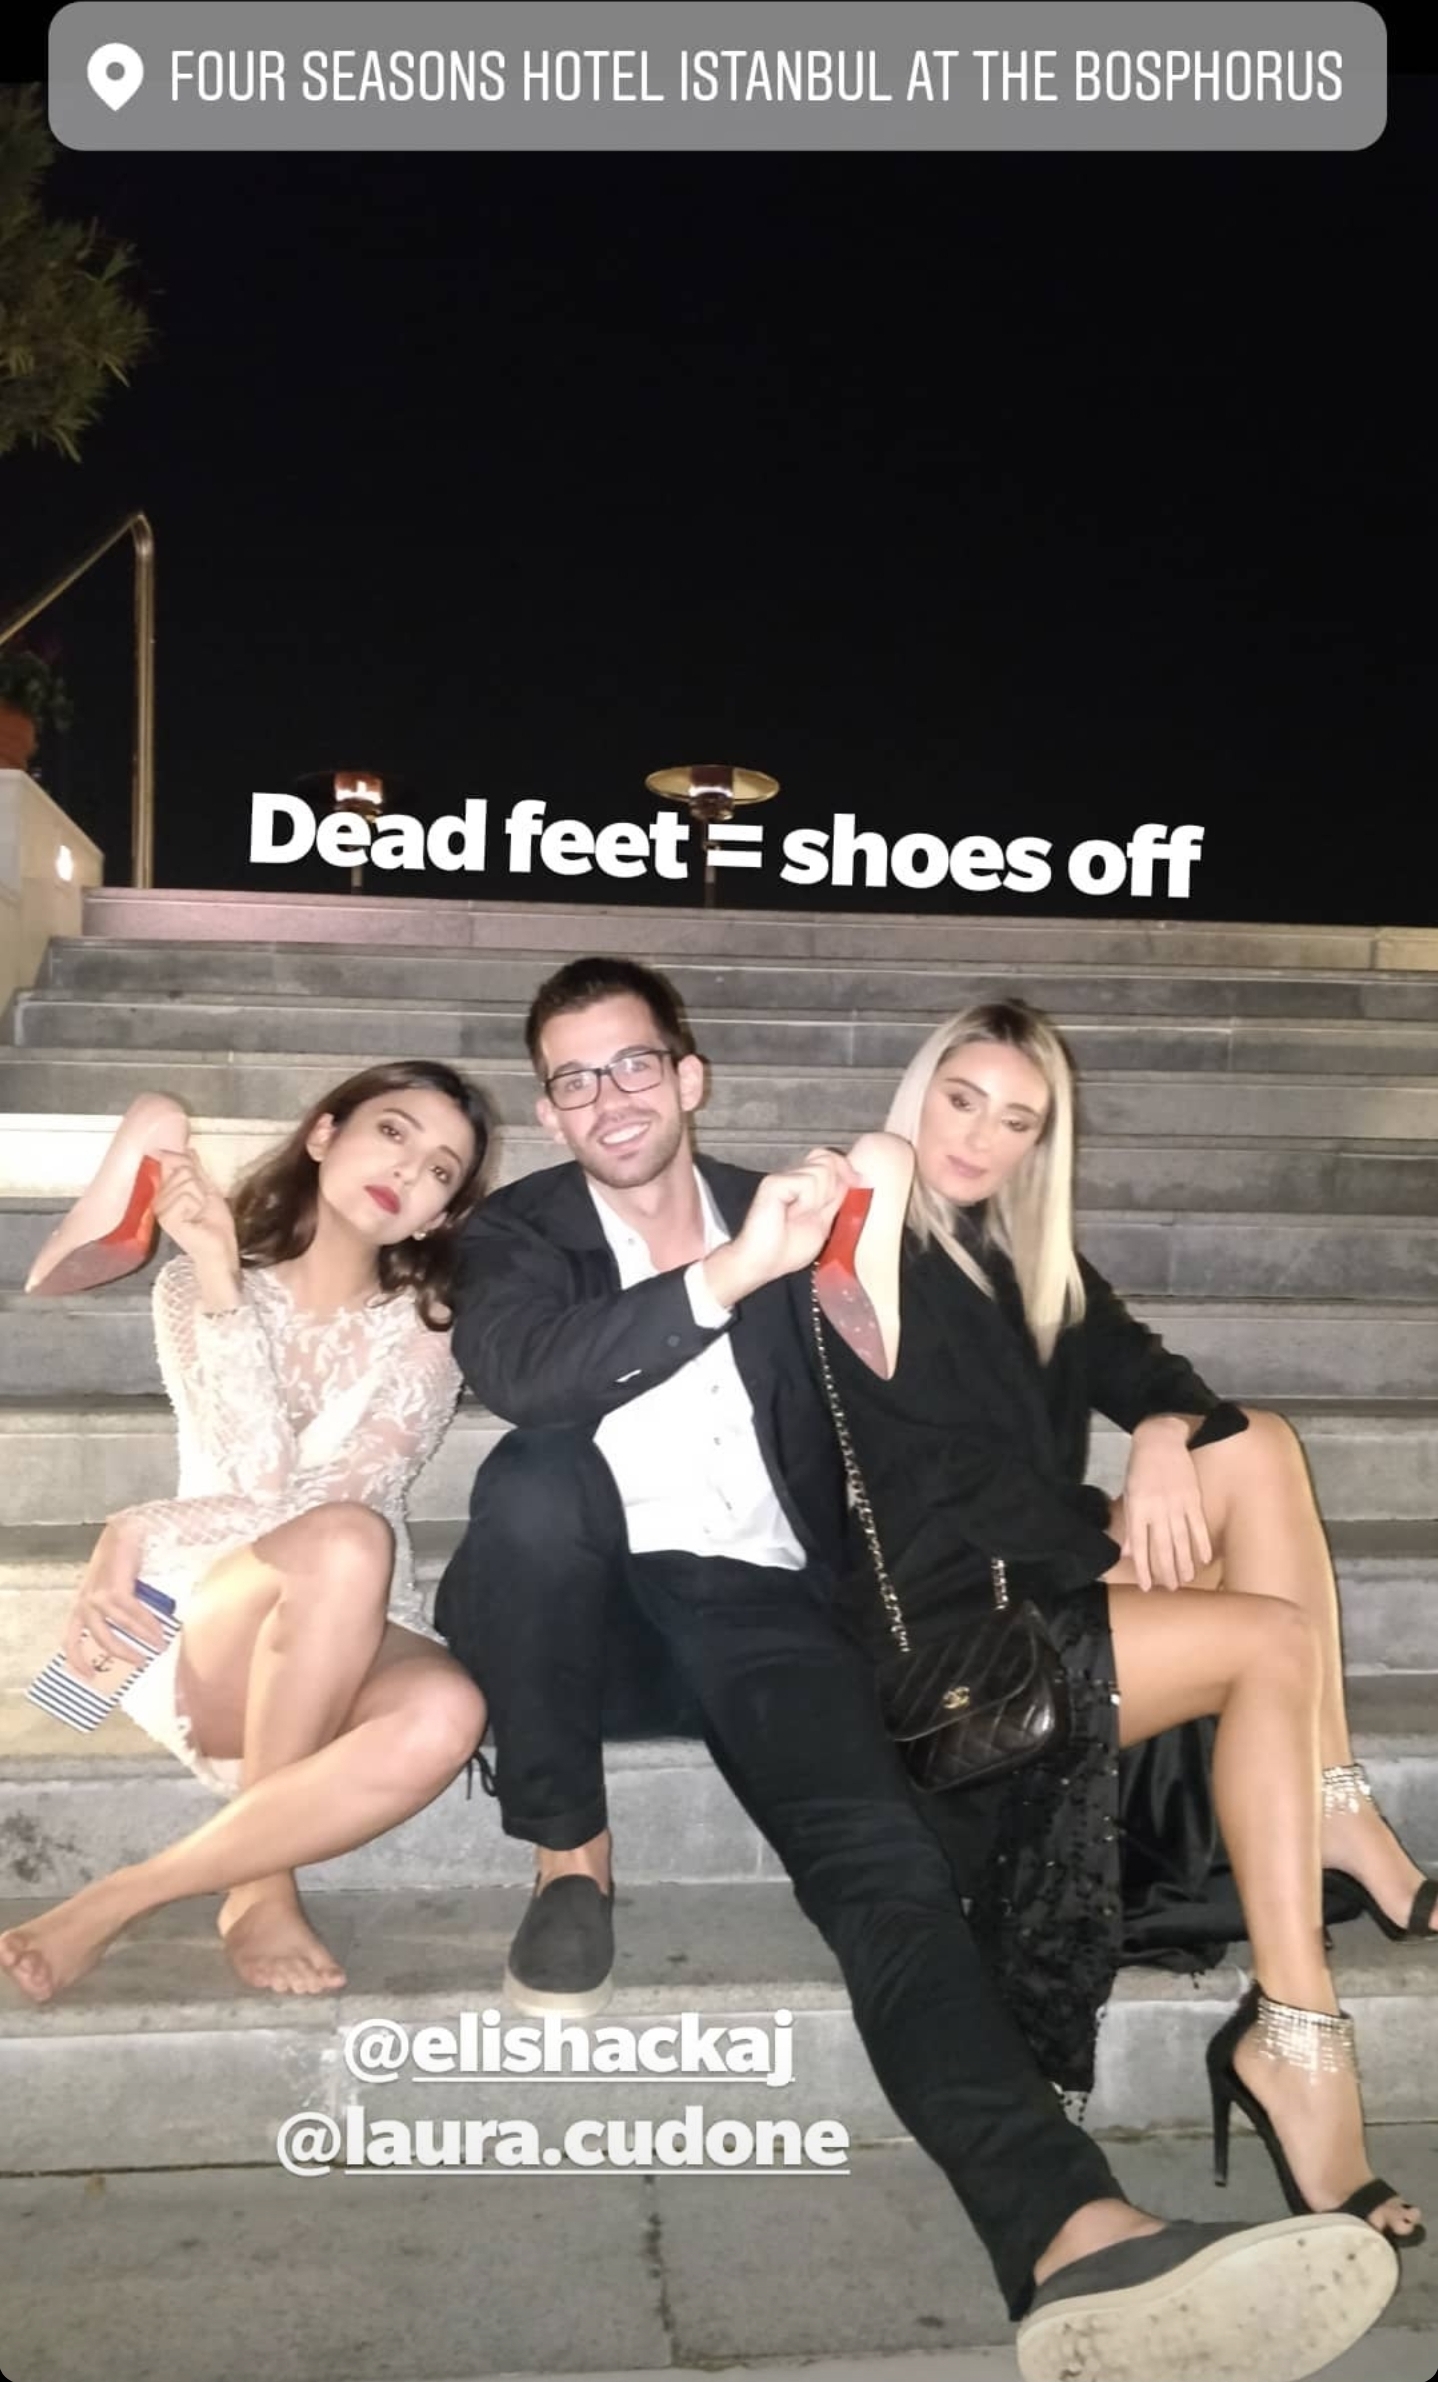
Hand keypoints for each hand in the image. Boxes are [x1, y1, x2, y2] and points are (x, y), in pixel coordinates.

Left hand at [62, 1518, 167, 1668]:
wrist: (129, 1529)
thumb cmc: (123, 1558)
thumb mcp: (114, 1587)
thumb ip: (116, 1609)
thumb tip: (135, 1635)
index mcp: (82, 1603)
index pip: (70, 1638)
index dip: (77, 1660)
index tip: (90, 1677)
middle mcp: (85, 1601)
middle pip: (98, 1639)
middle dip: (121, 1653)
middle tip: (140, 1662)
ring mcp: (97, 1595)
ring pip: (118, 1629)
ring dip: (141, 1640)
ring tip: (159, 1645)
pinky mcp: (113, 1589)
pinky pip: (132, 1615)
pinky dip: (147, 1625)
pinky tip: (159, 1630)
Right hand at [154, 1150, 239, 1277]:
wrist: (220, 1247)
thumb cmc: (214, 1222)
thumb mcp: (207, 1189)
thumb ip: (196, 1169)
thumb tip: (187, 1148)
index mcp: (166, 1191)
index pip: (172, 1159)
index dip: (187, 1163)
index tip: (197, 1183)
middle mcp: (159, 1199)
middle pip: (181, 1168)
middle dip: (199, 1185)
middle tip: (201, 1204)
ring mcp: (161, 1208)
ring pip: (186, 1181)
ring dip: (200, 1197)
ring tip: (199, 1213)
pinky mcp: (166, 1217)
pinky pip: (186, 1196)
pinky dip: (198, 1205)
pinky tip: (195, 1220)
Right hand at [705, 1148, 860, 1305]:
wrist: (762, 1263)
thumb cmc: (787, 1249)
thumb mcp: (824, 1222)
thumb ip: (837, 1199)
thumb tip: (858, 1178)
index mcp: (804, 1183)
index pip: (831, 1159)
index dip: (846, 1169)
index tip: (858, 1184)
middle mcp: (792, 1175)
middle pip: (828, 1159)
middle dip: (833, 1186)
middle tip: (819, 1210)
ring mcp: (782, 1177)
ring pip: (822, 1170)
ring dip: (819, 1198)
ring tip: (802, 1214)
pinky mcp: (773, 1183)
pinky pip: (807, 1182)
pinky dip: (807, 1201)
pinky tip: (793, 1213)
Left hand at [1117, 1418, 1212, 1590]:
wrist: (1160, 1439)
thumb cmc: (1140, 1467)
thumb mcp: (1129, 1493)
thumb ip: (1130, 1524)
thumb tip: (1127, 1551)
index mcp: (1138, 1510)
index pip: (1140, 1547)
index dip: (1143, 1569)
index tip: (1147, 1587)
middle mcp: (1157, 1511)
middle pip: (1163, 1548)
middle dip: (1166, 1571)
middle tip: (1171, 1589)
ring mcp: (1176, 1505)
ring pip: (1181, 1540)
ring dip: (1185, 1562)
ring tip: (1186, 1580)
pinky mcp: (1192, 1498)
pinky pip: (1198, 1525)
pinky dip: (1202, 1542)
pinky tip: (1205, 1558)